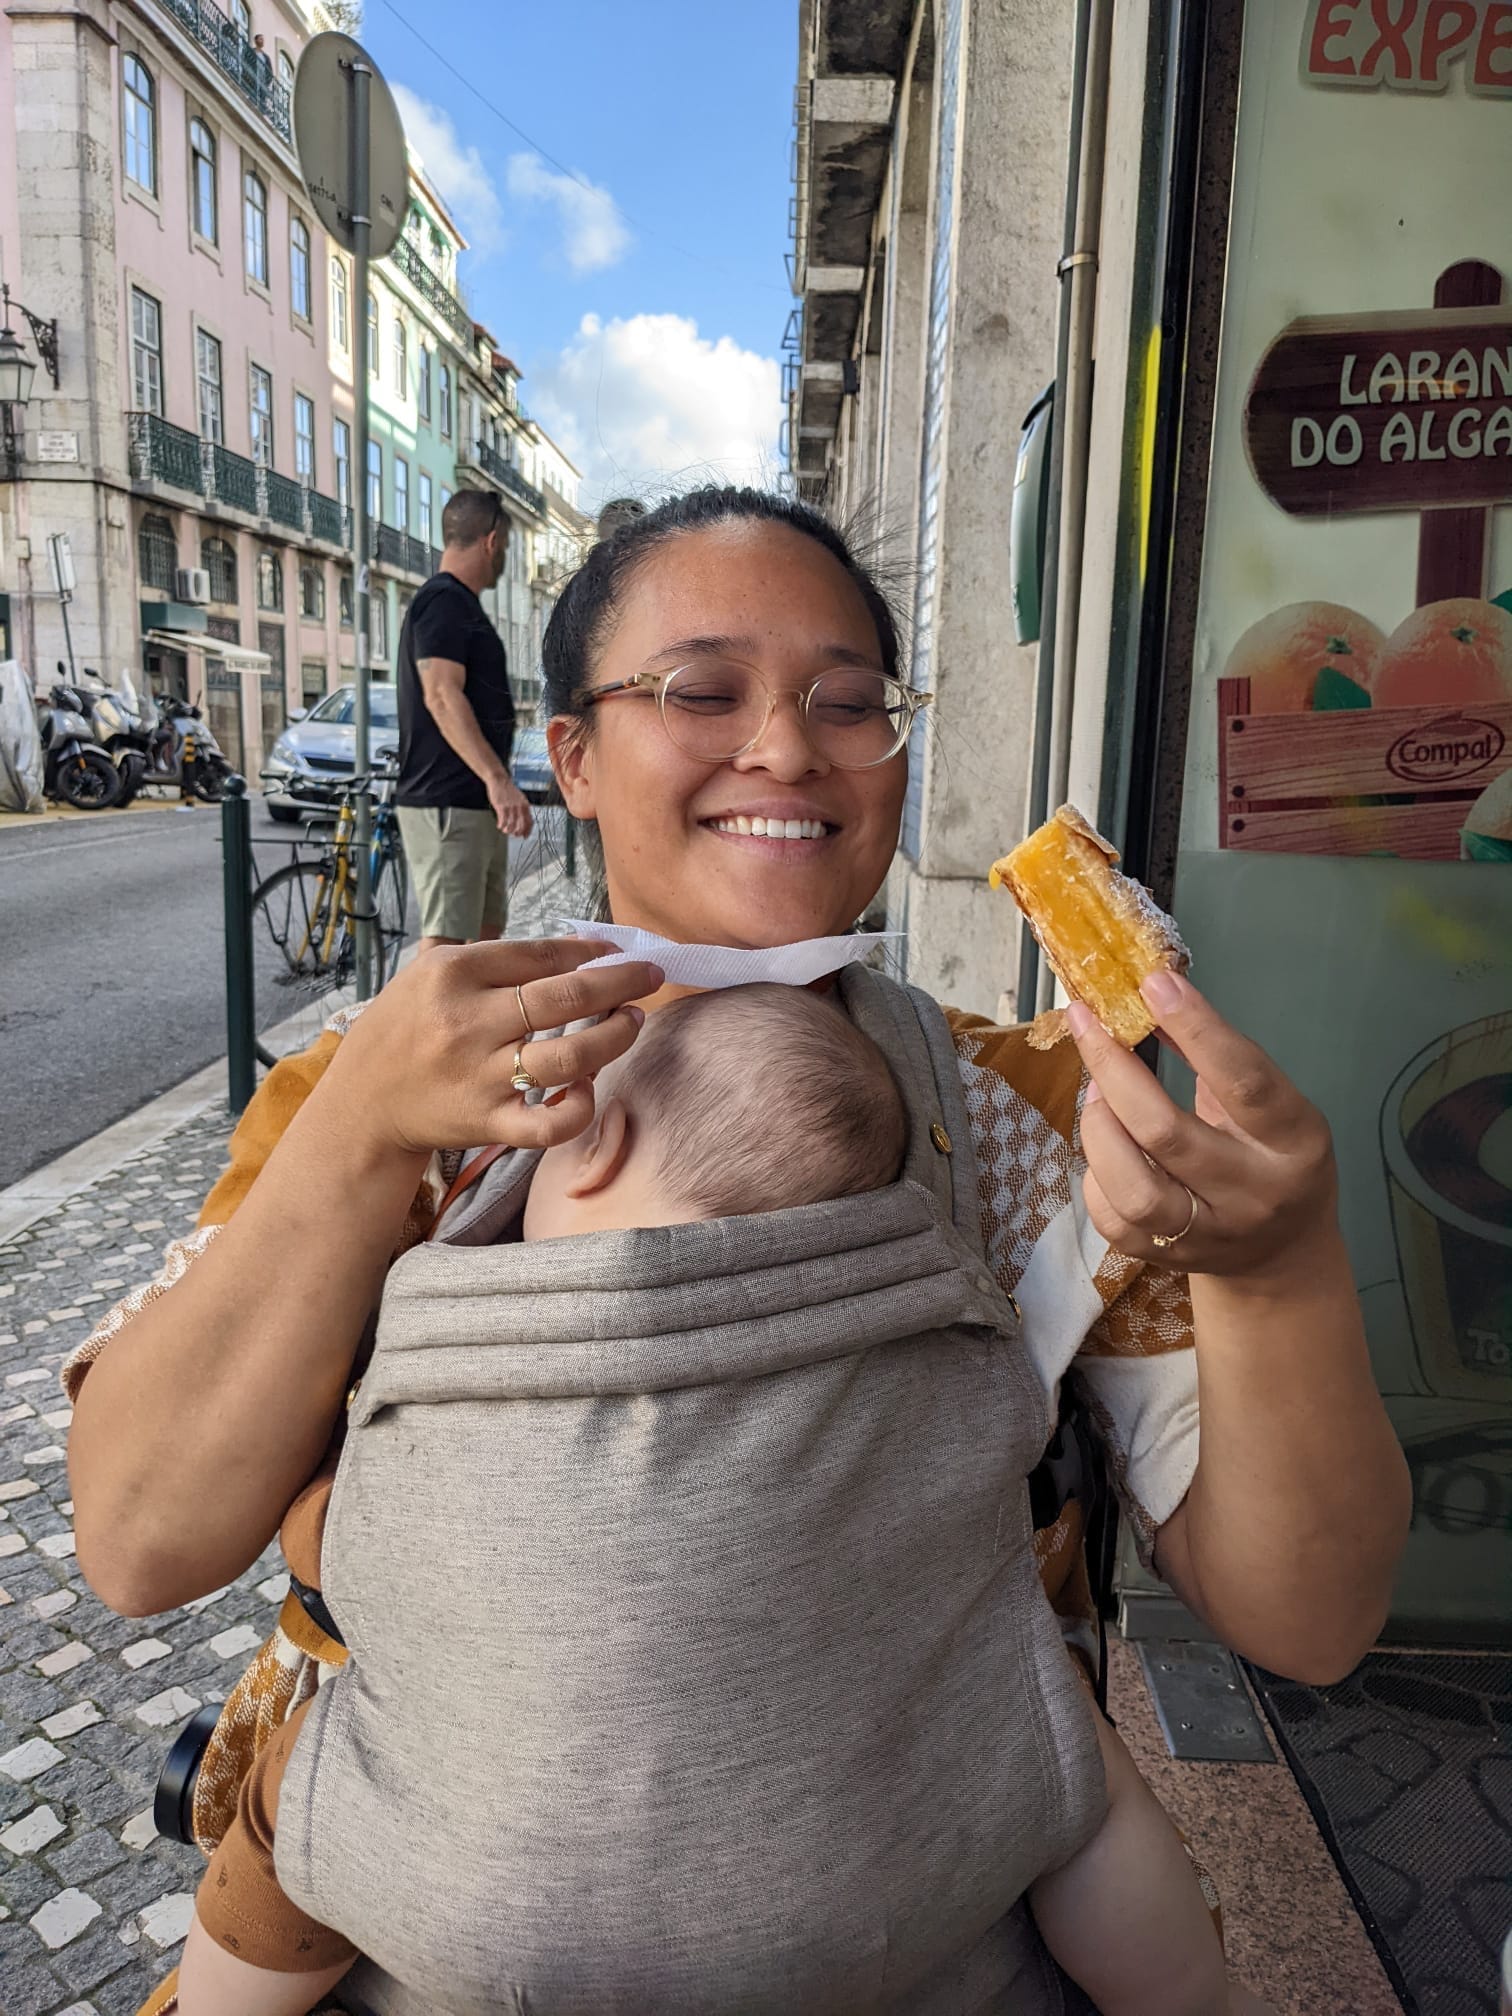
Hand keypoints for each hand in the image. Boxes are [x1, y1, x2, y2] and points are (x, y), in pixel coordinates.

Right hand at [322, 937, 661, 1155]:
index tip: (615, 949)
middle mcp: (468, 1022)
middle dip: (622, 981)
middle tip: (651, 974)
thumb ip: (483, 951)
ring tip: (632, 1020)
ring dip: (614, 1036)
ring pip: (570, 1057)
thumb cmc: (402, 1030)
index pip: (541, 953)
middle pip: (566, 996)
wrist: (362, 1104)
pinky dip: (579, 1108)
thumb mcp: (424, 972)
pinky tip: (590, 1088)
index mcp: (452, 973)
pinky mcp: (488, 1123)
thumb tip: (566, 940)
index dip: (588, 950)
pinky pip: (549, 1123)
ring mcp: (480, 1076)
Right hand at [488, 773, 533, 838]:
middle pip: (521, 825)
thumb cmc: (508, 789)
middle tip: (514, 835)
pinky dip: (501, 826)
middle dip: (517, 833)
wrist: (499, 780)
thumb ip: (522, 808)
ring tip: (505, 830)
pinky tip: (500, 826)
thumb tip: (524, 819)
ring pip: (511, 825)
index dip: (527, 831)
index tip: (525, 836)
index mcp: (526, 805)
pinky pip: (503, 821)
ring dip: (508, 830)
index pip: (530, 821)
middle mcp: (520, 807)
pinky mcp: (501, 807)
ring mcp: (511, 807)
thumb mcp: (520, 798)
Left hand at [1066, 971, 1338, 1281]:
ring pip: (1133, 1190)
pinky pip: (1112, 1217)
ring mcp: (1208, 1234)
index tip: (1151, 982)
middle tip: (1087, 1022)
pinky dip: (1095, 1172)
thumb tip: (1150, 993)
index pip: (1243, 1080)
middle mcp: (1253, 1192)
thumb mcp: (1273, 1106)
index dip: (1195, 1028)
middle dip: (1115, 1070)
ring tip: (1095, 1090)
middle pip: (1167, 1134)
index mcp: (1292, 1140)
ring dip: (1099, 1126)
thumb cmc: (1271, 1155)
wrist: (1283, 1253)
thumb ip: (1220, 1061)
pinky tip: (1104, 1143)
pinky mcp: (1166, 1260)